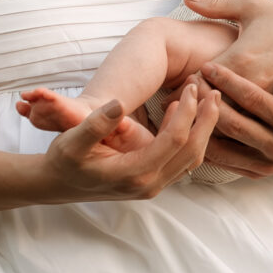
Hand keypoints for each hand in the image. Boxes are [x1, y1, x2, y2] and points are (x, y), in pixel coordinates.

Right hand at [39, 80, 219, 200]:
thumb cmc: (64, 160)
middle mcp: (150, 185)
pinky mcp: (154, 182)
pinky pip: (183, 160)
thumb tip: (118, 104)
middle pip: (193, 151)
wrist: (57, 185)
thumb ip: (95, 124)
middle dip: (207, 120)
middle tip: (214, 91)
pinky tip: (186, 113)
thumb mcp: (72, 141)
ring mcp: (154, 186)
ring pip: (192, 158)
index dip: (187, 111)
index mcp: (134, 174)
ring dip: (204, 128)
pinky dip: (191, 137)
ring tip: (208, 99)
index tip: (191, 85)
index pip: (174, 140)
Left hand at [197, 60, 272, 178]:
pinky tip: (194, 122)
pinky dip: (205, 142)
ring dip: (201, 122)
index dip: (228, 81)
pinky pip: (223, 160)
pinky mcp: (257, 172)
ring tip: (187, 99)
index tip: (209, 66)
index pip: (253, 100)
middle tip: (191, 80)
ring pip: (223, 145)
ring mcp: (267, 163)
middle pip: (232, 123)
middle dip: (207, 100)